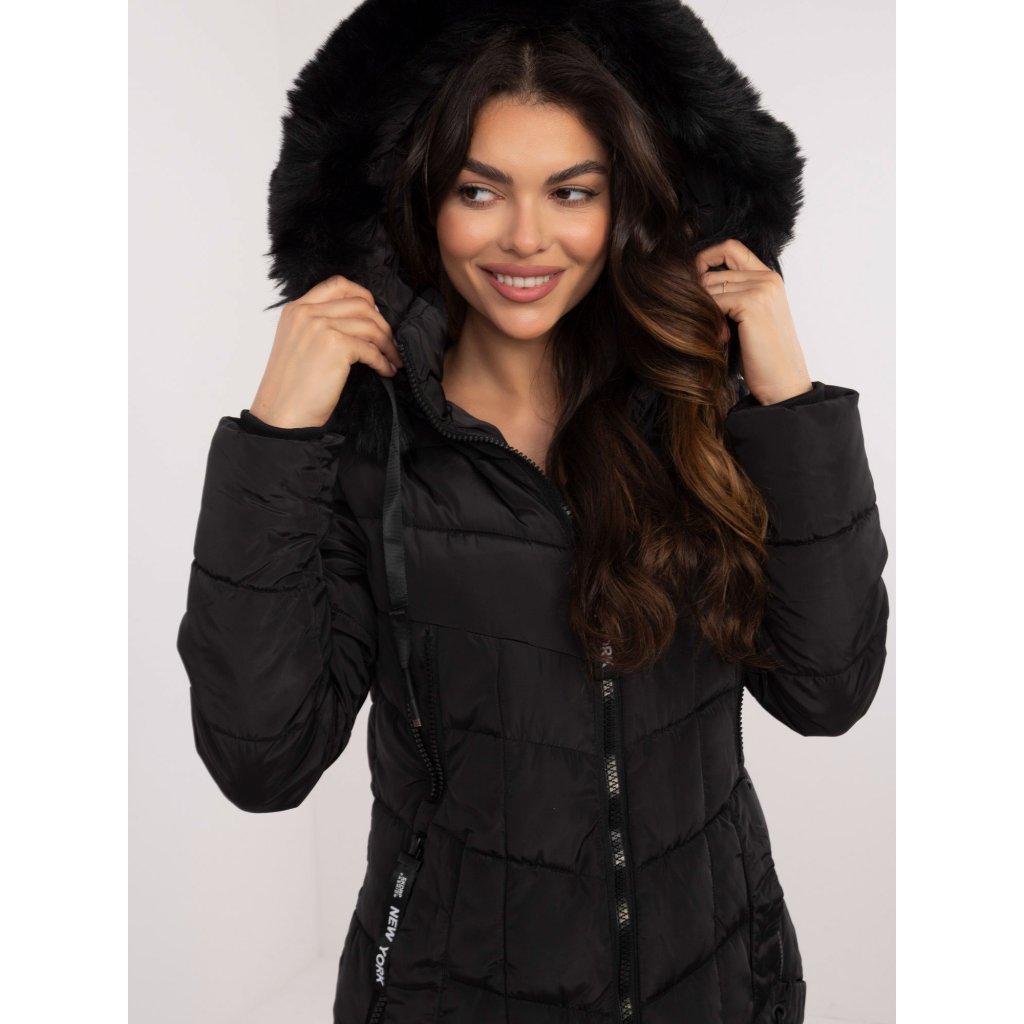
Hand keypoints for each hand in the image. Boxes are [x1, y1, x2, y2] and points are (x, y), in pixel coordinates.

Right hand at [250, 275, 403, 428]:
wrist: (282, 415)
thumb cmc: (292, 389)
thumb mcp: (298, 345)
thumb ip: (319, 326)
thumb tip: (361, 323)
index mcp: (296, 309)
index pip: (337, 285)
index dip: (363, 296)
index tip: (376, 315)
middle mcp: (307, 313)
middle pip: (360, 303)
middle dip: (382, 324)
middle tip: (391, 343)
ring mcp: (320, 327)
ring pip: (370, 325)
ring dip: (387, 344)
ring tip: (393, 360)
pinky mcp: (335, 346)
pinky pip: (371, 348)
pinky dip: (383, 360)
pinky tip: (385, 371)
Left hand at [695, 239, 812, 405]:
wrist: (783, 384)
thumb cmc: (763, 357)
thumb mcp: (748, 319)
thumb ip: (732, 296)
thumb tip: (694, 284)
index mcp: (768, 278)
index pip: (730, 248)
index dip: (706, 259)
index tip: (693, 282)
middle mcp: (767, 277)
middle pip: (713, 270)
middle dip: (699, 295)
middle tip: (703, 322)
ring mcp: (761, 288)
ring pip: (710, 286)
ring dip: (703, 311)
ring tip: (716, 334)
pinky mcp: (752, 303)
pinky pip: (713, 301)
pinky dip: (709, 321)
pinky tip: (721, 338)